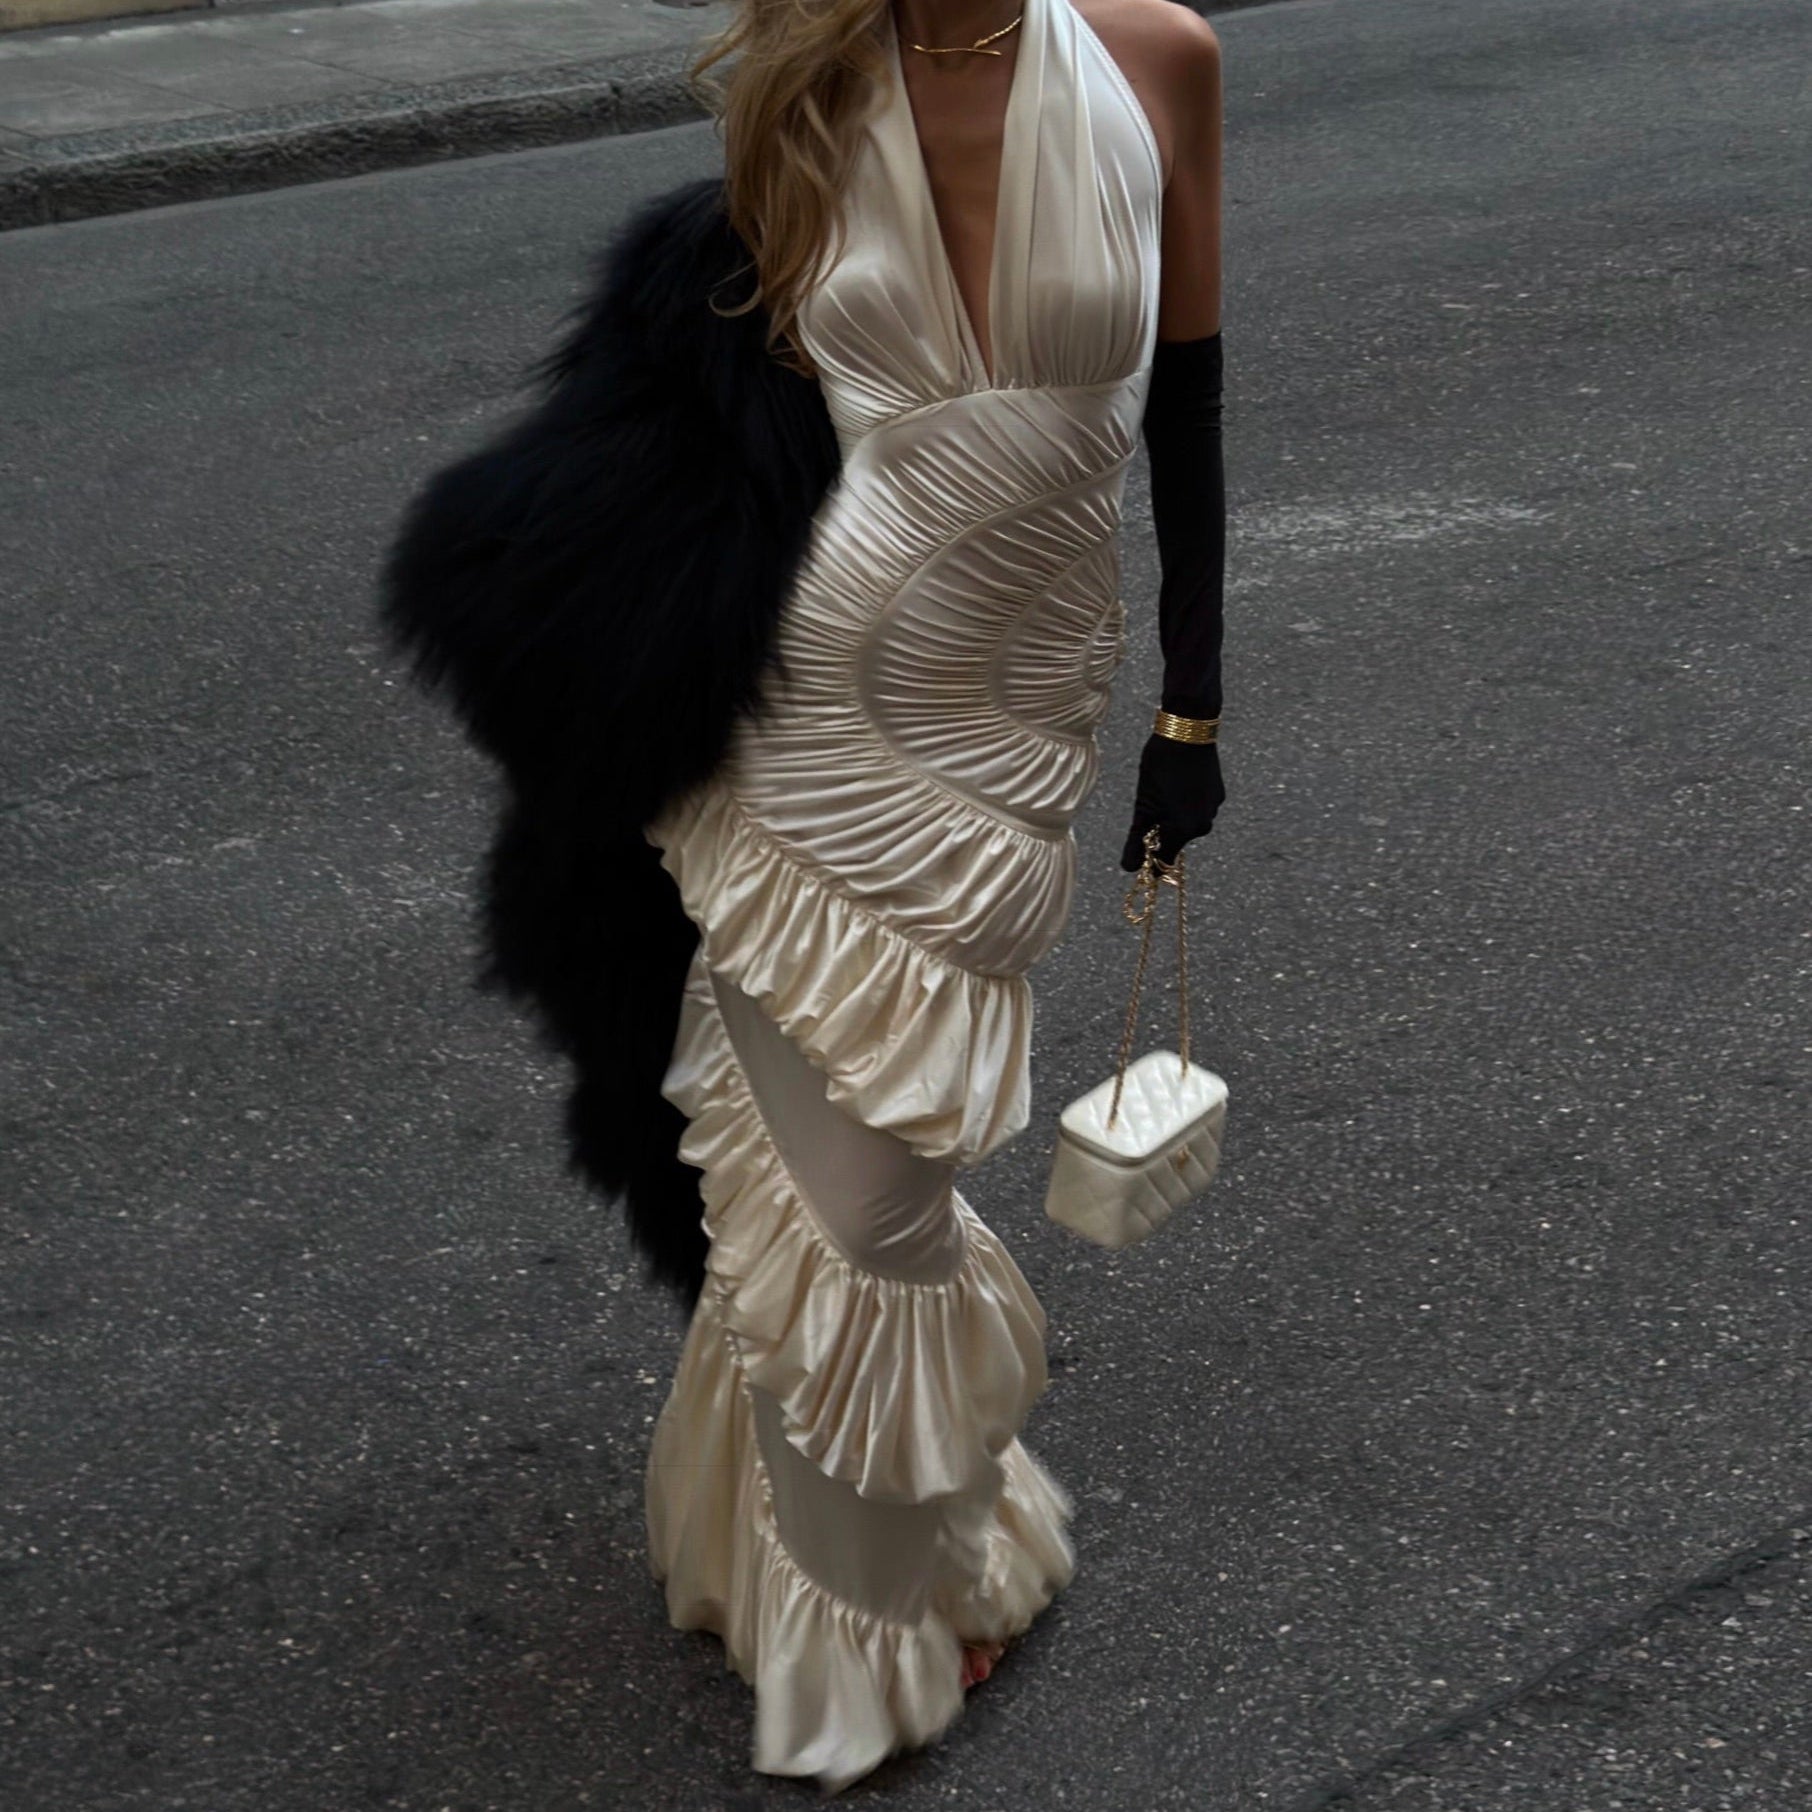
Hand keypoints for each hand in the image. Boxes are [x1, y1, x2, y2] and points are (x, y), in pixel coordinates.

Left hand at [1119, 734, 1224, 870]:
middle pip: (1174, 841)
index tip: (1137, 862)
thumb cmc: (1159, 767)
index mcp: (1184, 830)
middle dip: (1159, 833)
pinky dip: (1185, 803)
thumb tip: (1128, 870)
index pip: (1164, 862)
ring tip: (1162, 789)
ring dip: (1171, 817)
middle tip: (1147, 806)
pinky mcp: (1218, 795)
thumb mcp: (1143, 805)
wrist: (1188, 730)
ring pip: (1186, 824)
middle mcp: (1204, 825)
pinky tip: (1177, 782)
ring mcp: (1213, 810)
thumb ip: (1136, 840)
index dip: (1148, 864)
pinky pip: (1197, 809)